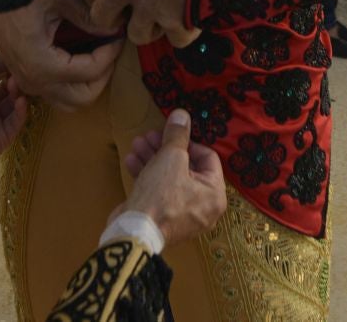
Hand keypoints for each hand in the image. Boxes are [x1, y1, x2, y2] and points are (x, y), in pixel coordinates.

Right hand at [0, 0, 121, 109]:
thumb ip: (88, 16)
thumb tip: (113, 28)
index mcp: (42, 65)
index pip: (91, 72)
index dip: (110, 54)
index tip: (118, 35)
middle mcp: (35, 82)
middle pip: (83, 99)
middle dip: (103, 75)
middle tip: (111, 49)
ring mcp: (27, 83)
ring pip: (69, 102)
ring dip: (88, 83)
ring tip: (98, 54)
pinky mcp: (25, 77)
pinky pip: (56, 93)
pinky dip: (74, 82)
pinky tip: (80, 55)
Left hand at [0, 55, 27, 202]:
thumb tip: (15, 55)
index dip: (7, 69)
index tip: (19, 61)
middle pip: (7, 90)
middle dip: (14, 81)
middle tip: (20, 75)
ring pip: (12, 105)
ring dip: (17, 94)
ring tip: (17, 86)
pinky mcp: (3, 137)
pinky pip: (15, 122)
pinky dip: (20, 110)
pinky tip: (20, 101)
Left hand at [81, 0, 206, 47]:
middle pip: (102, 18)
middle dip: (115, 17)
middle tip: (131, 10)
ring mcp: (150, 8)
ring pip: (136, 35)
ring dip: (148, 28)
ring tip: (162, 16)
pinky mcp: (176, 22)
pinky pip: (174, 40)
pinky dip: (181, 33)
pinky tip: (188, 21)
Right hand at [116, 109, 227, 247]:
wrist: (135, 232)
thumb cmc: (161, 194)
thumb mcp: (171, 157)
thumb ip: (178, 135)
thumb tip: (182, 114)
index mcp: (215, 194)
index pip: (208, 158)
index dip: (188, 141)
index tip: (170, 132)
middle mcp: (203, 207)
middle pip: (186, 167)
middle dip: (165, 148)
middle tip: (149, 135)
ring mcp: (182, 216)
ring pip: (170, 179)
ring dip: (153, 158)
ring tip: (137, 144)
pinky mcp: (162, 220)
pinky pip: (160, 193)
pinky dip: (148, 177)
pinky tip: (131, 160)